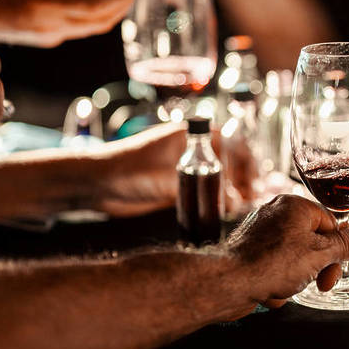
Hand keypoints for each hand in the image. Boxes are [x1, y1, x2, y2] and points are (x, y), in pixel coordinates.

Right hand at [0, 0, 140, 46]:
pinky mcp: (44, 38)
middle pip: (103, 19)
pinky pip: (79, 28)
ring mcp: (49, 36)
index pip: (101, 4)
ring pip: (93, 26)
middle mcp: (53, 26)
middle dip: (124, 0)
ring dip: (110, 7)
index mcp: (50, 3)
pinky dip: (94, 12)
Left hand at [85, 123, 254, 216]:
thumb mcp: (166, 178)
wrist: (94, 185)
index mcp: (188, 135)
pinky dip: (216, 202)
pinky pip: (204, 193)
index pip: (230, 140)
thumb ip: (199, 188)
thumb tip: (232, 202)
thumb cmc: (126, 170)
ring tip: (242, 207)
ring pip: (218, 178)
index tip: (254, 179)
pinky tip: (225, 213)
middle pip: (228, 160)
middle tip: (251, 198)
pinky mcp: (175, 189)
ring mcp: (182, 169)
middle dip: (243, 178)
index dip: (247, 159)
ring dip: (232, 192)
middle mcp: (189, 150)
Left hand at [224, 195, 348, 306]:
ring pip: (298, 259)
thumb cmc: (270, 264)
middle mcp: (277, 215)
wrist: (227, 283)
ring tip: (289, 288)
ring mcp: (263, 234)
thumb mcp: (320, 254)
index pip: (334, 225)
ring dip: (300, 278)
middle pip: (317, 243)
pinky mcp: (252, 253)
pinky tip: (272, 291)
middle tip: (326, 284)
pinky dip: (280, 282)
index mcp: (295, 206)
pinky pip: (278, 269)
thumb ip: (347, 245)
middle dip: (322, 268)